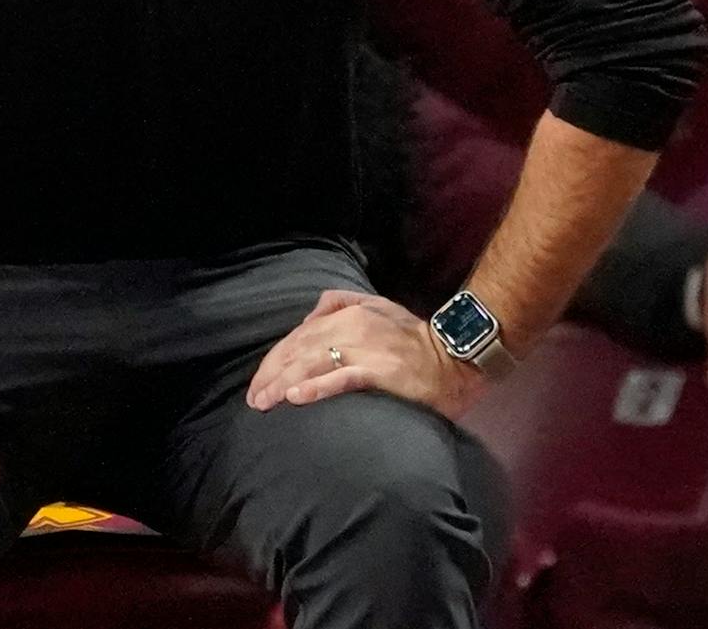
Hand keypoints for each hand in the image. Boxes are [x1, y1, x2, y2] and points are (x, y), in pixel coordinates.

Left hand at [246, 289, 486, 419]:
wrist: (453, 356)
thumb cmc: (412, 336)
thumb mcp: (376, 306)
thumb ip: (339, 303)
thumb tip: (307, 320)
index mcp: (348, 314)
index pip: (299, 336)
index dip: (275, 359)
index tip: (259, 382)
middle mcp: (351, 328)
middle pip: (299, 351)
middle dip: (272, 375)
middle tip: (254, 400)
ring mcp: (365, 350)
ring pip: (313, 364)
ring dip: (283, 384)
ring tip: (265, 402)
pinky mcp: (379, 372)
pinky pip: (342, 378)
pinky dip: (317, 387)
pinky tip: (297, 397)